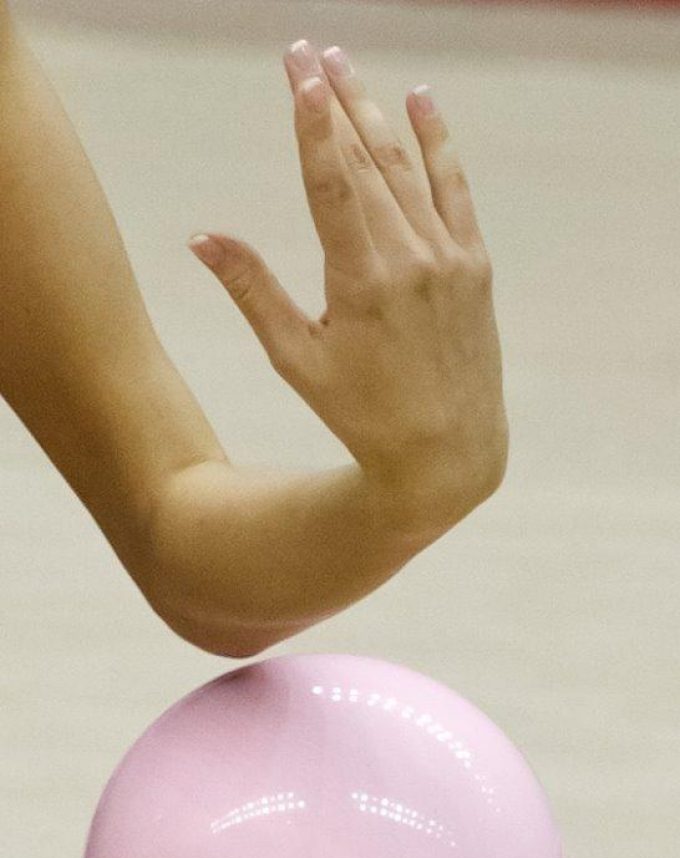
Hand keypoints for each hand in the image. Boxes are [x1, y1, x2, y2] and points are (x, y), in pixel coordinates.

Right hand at [189, 40, 507, 518]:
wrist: (448, 453)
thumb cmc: (362, 414)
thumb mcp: (297, 359)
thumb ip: (253, 291)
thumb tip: (202, 236)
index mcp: (360, 280)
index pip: (331, 182)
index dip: (312, 123)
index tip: (297, 74)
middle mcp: (409, 258)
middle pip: (365, 161)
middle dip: (334, 101)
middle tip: (306, 50)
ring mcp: (448, 258)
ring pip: (405, 168)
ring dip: (375, 113)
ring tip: (345, 65)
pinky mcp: (474, 267)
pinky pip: (455, 190)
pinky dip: (438, 144)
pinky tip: (420, 101)